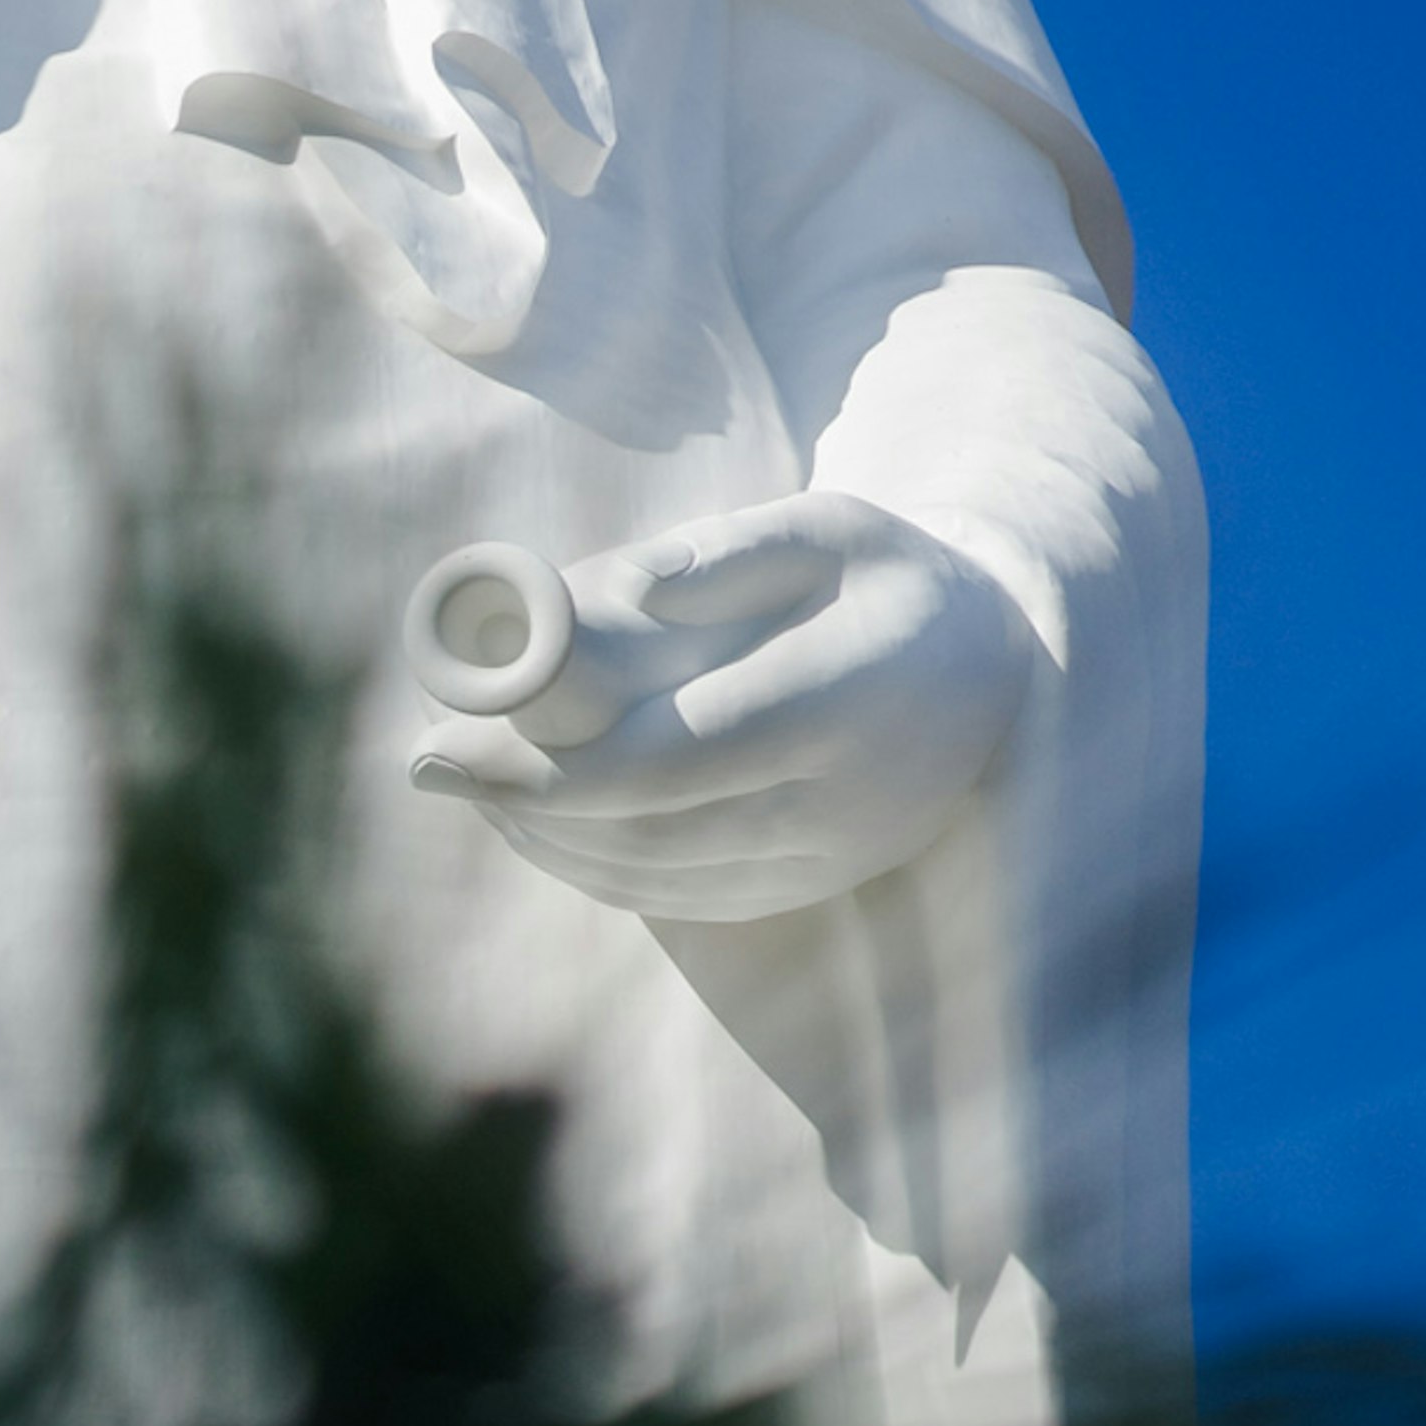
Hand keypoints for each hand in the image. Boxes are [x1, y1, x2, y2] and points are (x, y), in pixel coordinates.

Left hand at [409, 493, 1036, 922]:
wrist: (999, 675)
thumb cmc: (887, 581)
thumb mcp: (830, 528)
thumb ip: (731, 555)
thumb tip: (625, 591)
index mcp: (839, 699)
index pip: (668, 758)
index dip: (546, 767)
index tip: (446, 742)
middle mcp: (839, 800)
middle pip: (643, 827)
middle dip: (520, 801)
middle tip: (426, 760)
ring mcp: (827, 859)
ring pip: (653, 872)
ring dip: (545, 838)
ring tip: (468, 781)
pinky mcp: (811, 887)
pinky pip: (682, 896)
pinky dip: (594, 865)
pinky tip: (535, 821)